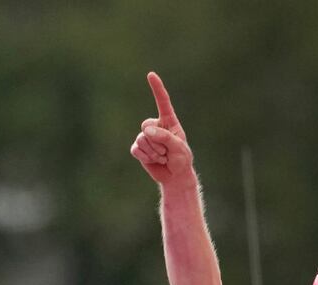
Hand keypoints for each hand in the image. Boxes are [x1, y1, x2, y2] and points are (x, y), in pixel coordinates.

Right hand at [131, 72, 194, 186]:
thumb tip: (146, 131)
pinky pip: (136, 149)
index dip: (157, 88)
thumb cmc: (181, 160)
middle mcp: (156, 126)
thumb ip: (165, 137)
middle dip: (157, 142)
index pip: (162, 102)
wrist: (175, 176)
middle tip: (167, 152)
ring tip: (163, 157)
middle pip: (146, 125)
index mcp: (169, 122)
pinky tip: (153, 161)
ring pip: (142, 139)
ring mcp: (146, 137)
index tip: (151, 75)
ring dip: (154, 152)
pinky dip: (146, 157)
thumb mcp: (179, 148)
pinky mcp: (139, 148)